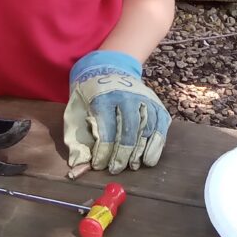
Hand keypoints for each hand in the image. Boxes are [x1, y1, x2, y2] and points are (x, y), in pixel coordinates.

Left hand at [63, 51, 170, 173]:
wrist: (109, 68)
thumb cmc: (90, 94)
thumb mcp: (75, 110)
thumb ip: (76, 137)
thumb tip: (77, 165)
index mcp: (104, 95)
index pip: (106, 127)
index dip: (103, 150)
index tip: (98, 165)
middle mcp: (127, 96)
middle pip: (129, 128)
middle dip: (122, 153)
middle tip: (115, 169)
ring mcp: (145, 99)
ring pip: (147, 128)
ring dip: (141, 151)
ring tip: (133, 166)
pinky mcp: (156, 103)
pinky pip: (160, 125)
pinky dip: (157, 144)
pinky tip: (149, 159)